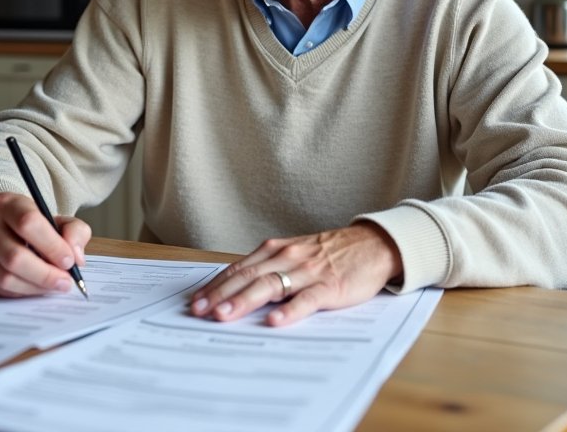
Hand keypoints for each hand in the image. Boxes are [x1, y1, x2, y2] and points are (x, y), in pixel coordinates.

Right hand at [0, 192, 90, 297]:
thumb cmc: (31, 222)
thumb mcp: (56, 218)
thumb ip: (74, 232)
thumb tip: (76, 257)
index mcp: (7, 204)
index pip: (28, 223)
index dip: (52, 246)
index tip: (69, 261)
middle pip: (14, 257)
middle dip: (45, 274)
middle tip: (65, 282)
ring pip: (5, 277)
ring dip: (35, 287)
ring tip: (54, 286)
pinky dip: (22, 292)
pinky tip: (36, 288)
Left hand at [189, 222, 401, 326]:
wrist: (373, 245)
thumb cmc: (330, 254)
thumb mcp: (294, 255)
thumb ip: (269, 269)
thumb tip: (237, 292)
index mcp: (276, 251)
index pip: (238, 269)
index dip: (214, 285)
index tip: (194, 301)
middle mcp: (287, 258)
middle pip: (247, 277)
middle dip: (219, 295)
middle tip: (197, 311)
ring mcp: (308, 272)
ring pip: (270, 286)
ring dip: (244, 301)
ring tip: (224, 315)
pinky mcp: (330, 286)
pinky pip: (306, 299)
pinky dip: (289, 310)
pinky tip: (274, 321)